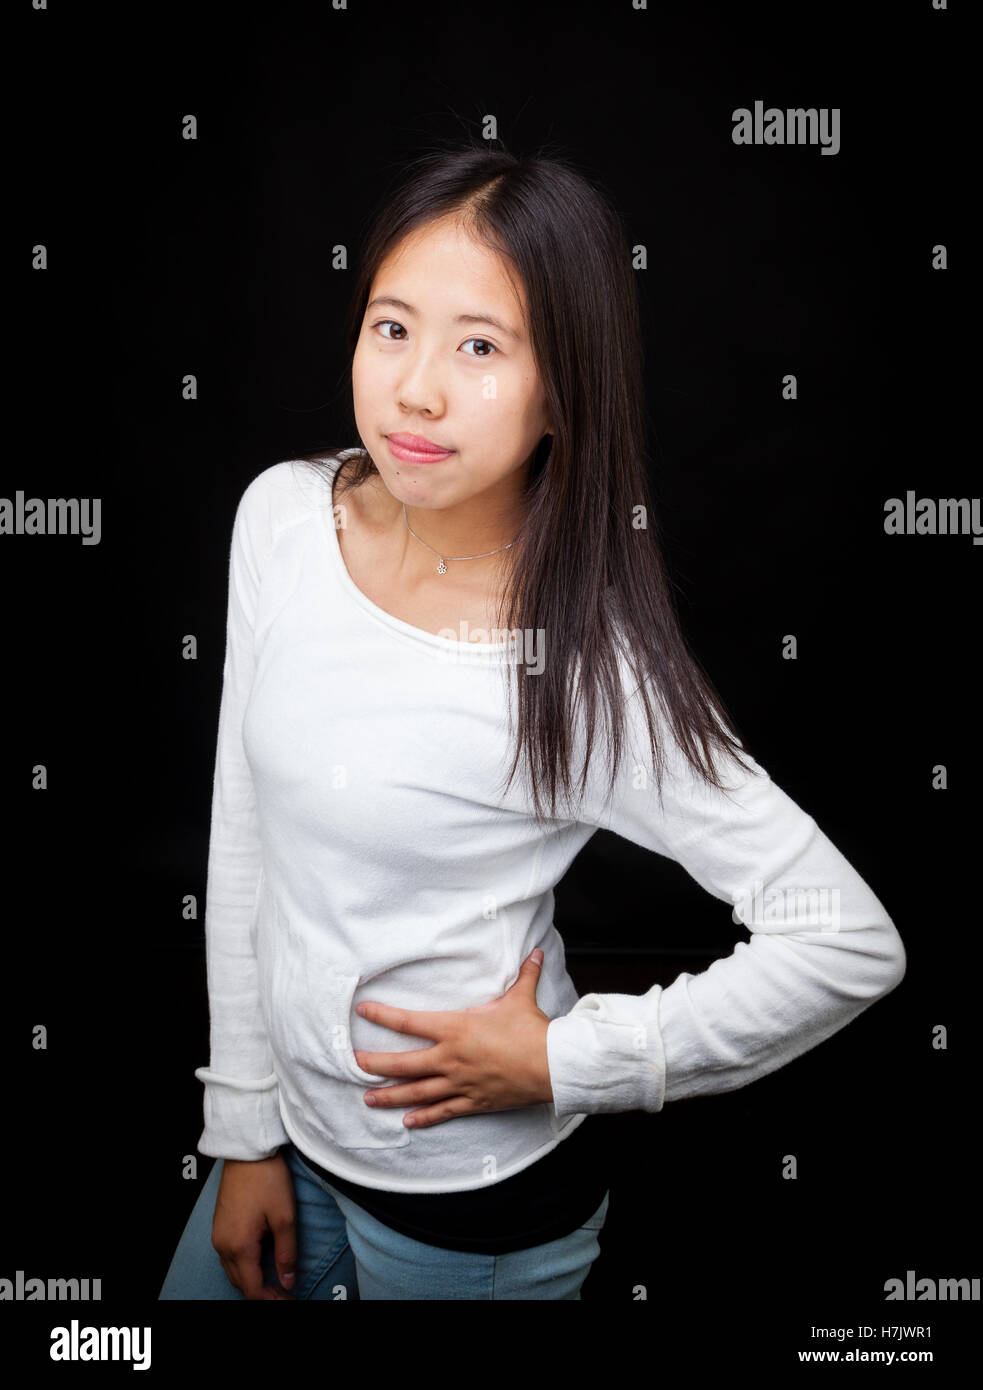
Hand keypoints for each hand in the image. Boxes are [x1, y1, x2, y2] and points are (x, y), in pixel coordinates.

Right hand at [212, 1154, 296, 1299]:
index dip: (272, 1299)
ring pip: (234, 1272)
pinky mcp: (219, 1226)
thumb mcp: (285, 1217)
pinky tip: (261, 1261)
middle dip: (263, 1293)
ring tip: (276, 1281)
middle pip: (241, 1283)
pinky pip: (229, 1257)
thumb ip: (286, 1253)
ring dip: (252, 1280)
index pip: (253, 1289)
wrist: (247, 1151)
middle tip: (286, 1292)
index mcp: (239, 1246)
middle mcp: (223, 1245)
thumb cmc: (267, 1179)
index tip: (290, 1299)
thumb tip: (288, 1281)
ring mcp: (218, 1235)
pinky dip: (244, 1266)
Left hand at [352, 949, 553, 1128]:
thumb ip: (523, 975)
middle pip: (402, 1064)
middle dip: (374, 1065)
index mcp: (456, 1028)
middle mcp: (450, 1058)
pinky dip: (424, 1118)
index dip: (383, 1015)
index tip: (362, 1011)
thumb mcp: (521, 999)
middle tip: (354, 1065)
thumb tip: (534, 951)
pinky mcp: (472, 1102)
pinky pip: (442, 1112)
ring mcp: (459, 1083)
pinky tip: (408, 1122)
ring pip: (416, 1093)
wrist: (551, 1067)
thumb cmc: (532, 1030)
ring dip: (390, 1097)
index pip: (409, 1022)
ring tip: (368, 1099)